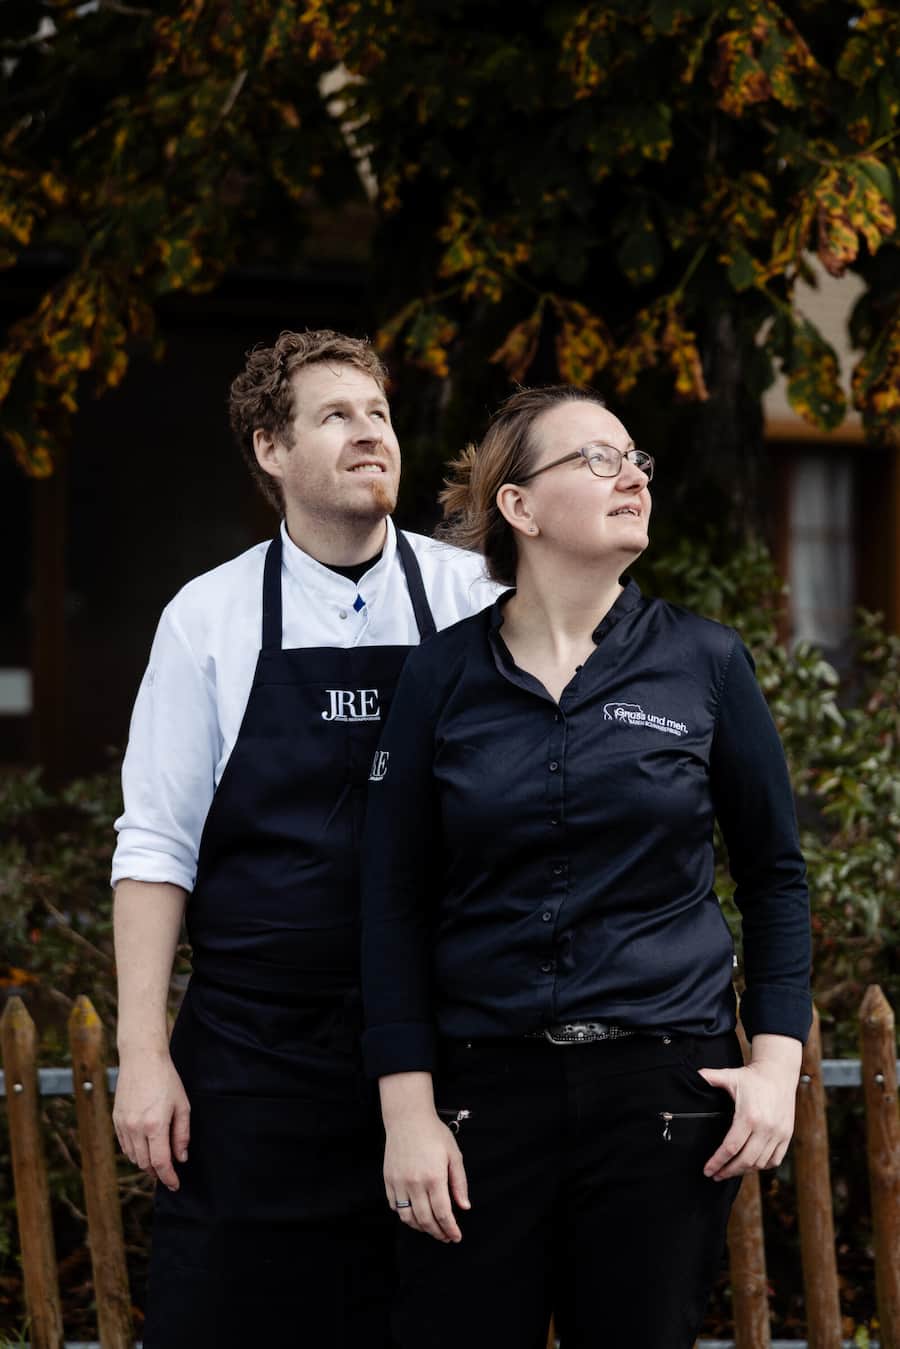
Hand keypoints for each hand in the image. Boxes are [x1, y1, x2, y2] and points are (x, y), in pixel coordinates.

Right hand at [113, 1050, 190, 1190]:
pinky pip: (124, 1146)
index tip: (175, 1185)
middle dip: (158, 1172)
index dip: (168, 1178)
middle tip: (168, 1172)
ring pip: (133, 1157)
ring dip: (146, 1163)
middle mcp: (136, 1128)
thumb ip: (182, 1134)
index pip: (160, 1163)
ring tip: (158, 1161)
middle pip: (145, 1164)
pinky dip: (134, 1152)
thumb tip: (181, 1158)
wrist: (141, 1059)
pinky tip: (144, 1148)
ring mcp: (123, 1125)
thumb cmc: (166, 1079)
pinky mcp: (116, 1120)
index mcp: (155, 1125)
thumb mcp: (182, 1105)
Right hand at [383, 1111, 470, 1243]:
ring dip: (421, 1228)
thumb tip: (464, 1206)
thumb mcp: (453, 1155)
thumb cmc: (433, 1133)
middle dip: (437, 1233)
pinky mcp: (389, 1180)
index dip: (450, 1229)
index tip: (456, 1237)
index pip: (443, 1213)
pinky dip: (405, 1215)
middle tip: (446, 1237)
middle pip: (426, 1220)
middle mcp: (415, 1183)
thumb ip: (459, 1182)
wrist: (408, 1118)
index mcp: (434, 1177)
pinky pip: (395, 1206)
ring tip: (431, 1228)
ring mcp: (399, 1182)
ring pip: (408, 1217)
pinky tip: (414, 1214)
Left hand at [698, 1037, 800, 1180]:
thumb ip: (710, 1077)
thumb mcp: (730, 1075)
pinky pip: (775, 1160)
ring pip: (760, 1163)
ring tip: (730, 1171)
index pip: (731, 1147)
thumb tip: (694, 1076)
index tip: (707, 1170)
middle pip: (745, 1161)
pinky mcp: (787, 1135)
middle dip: (728, 1171)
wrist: (779, 1073)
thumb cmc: (752, 1077)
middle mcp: (765, 1128)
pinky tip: (750, 1165)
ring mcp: (778, 1133)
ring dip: (744, 1170)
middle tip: (715, 1175)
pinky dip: (762, 1166)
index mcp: (749, 1116)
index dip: (718, 1162)